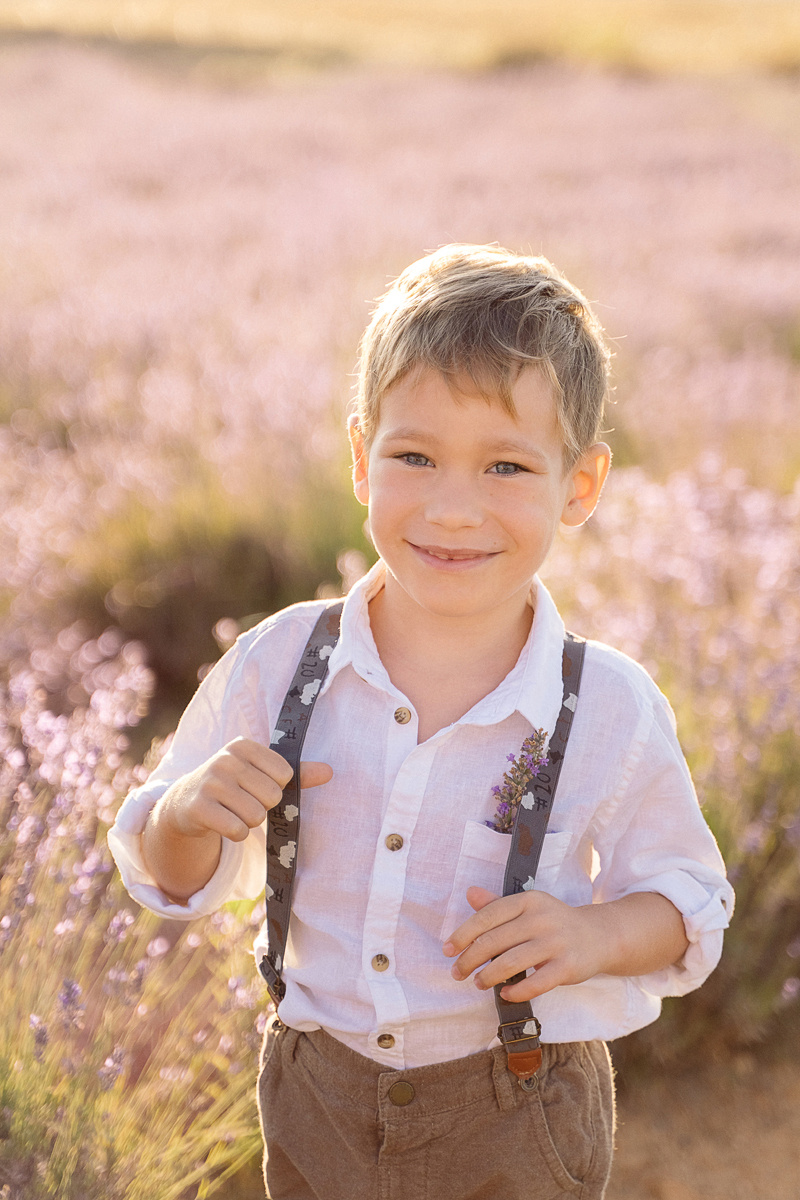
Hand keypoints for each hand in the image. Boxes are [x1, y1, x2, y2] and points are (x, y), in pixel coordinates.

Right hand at [155, 736, 332, 843]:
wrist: (185, 801)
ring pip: (255, 816)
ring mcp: (209, 783)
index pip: (285, 774)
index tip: (256, 785)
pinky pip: (237, 830)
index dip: (275, 787)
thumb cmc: (233, 785)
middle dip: (262, 807)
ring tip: (232, 811)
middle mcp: (225, 760)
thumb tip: (329, 772)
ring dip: (249, 822)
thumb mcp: (260, 773)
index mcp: (244, 746)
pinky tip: (222, 822)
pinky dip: (236, 833)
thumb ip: (296, 773)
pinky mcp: (198, 807)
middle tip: (243, 801)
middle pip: (272, 796)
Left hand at [442, 885, 607, 1003]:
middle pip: (495, 940)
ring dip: (489, 976)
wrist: (599, 936)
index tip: (448, 950)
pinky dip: (517, 991)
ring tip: (478, 983)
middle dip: (470, 959)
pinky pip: (536, 983)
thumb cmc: (554, 922)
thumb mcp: (528, 907)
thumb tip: (469, 893)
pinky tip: (505, 994)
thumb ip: (497, 903)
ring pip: (512, 962)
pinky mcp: (567, 967)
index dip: (464, 934)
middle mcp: (541, 918)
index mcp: (528, 900)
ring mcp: (556, 943)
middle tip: (458, 972)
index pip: (488, 916)